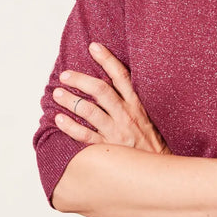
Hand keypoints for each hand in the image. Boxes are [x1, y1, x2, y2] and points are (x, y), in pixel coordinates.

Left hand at [52, 42, 171, 154]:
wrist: (159, 170)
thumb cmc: (151, 143)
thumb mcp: (146, 117)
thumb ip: (129, 101)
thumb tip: (111, 84)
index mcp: (136, 104)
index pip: (121, 76)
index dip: (107, 59)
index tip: (94, 47)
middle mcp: (126, 115)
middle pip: (101, 90)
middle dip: (80, 80)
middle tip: (65, 75)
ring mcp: (116, 132)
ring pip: (89, 111)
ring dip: (71, 101)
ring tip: (57, 94)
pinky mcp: (108, 149)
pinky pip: (84, 136)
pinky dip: (69, 127)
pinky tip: (58, 120)